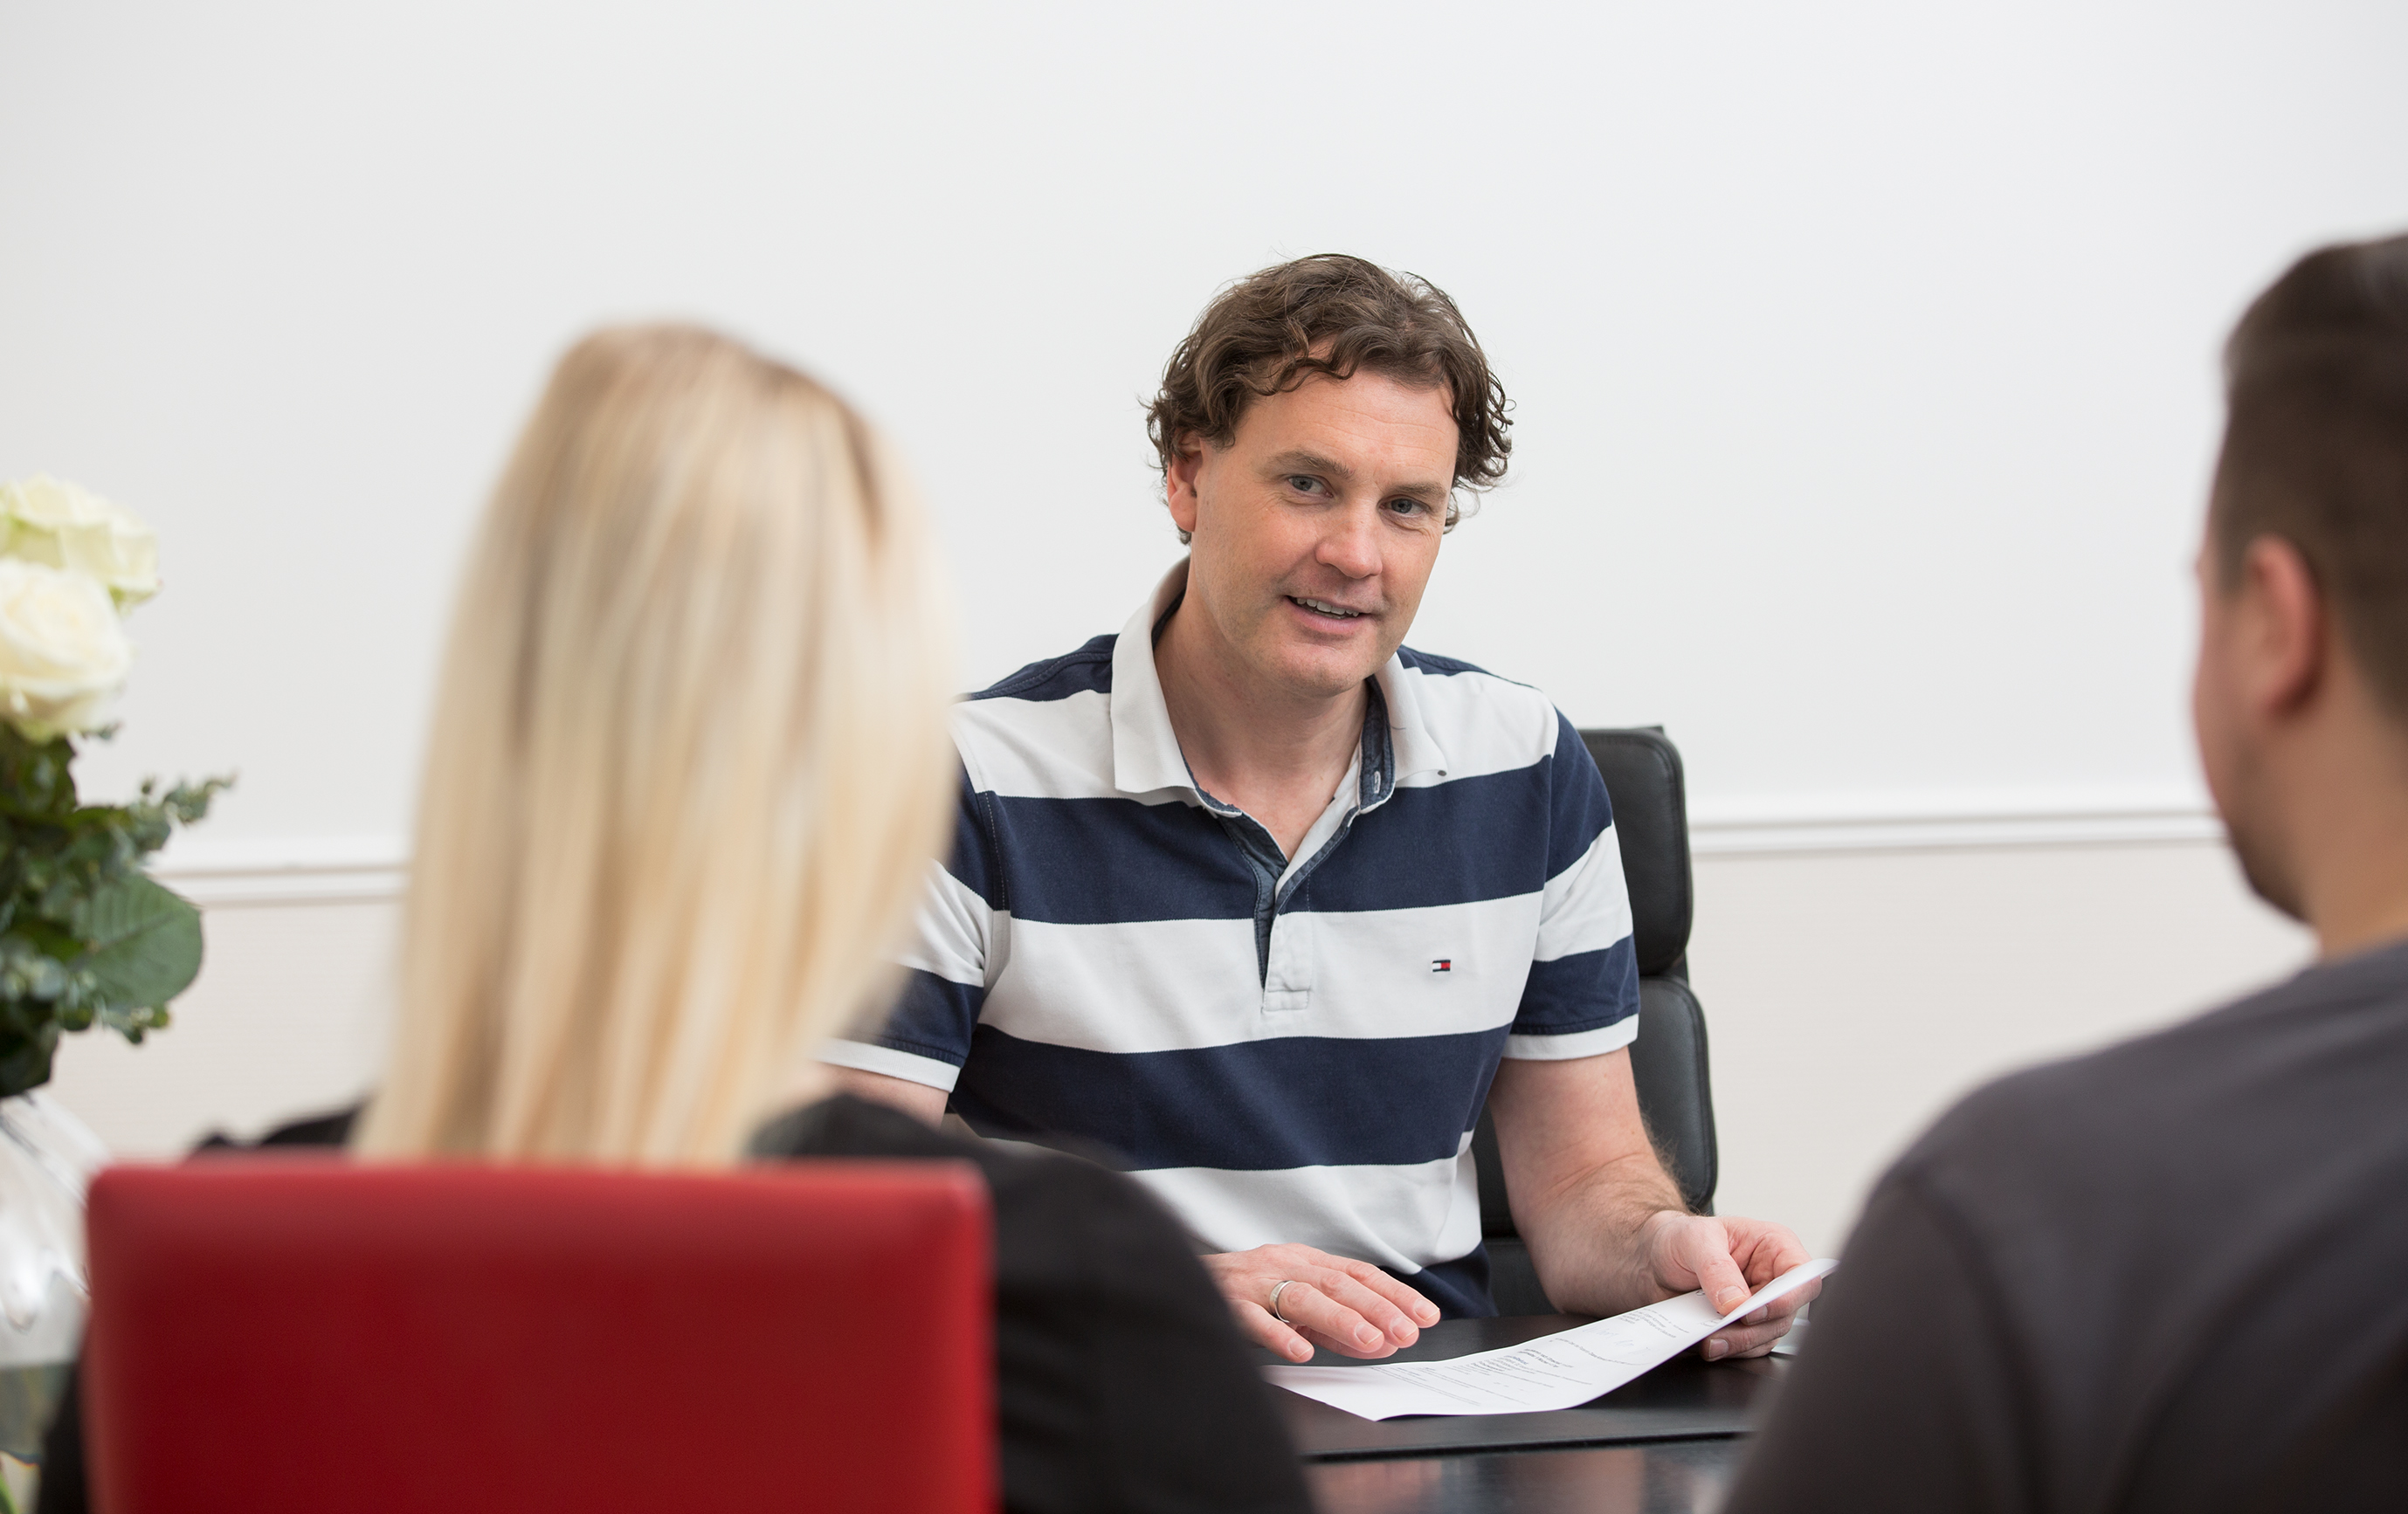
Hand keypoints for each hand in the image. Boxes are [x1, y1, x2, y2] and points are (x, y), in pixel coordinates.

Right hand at [1203, 1243, 1441, 1361]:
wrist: (1179, 1278)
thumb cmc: (1245, 1294)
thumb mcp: (1295, 1305)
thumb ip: (1336, 1326)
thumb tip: (1382, 1342)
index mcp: (1304, 1260)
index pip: (1359, 1273)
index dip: (1395, 1293)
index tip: (1426, 1315)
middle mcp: (1283, 1264)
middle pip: (1338, 1283)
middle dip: (1377, 1308)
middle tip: (1406, 1332)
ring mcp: (1254, 1282)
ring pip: (1302, 1296)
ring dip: (1340, 1319)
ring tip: (1369, 1340)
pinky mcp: (1226, 1302)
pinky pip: (1253, 1318)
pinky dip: (1279, 1334)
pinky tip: (1301, 1351)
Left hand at [1639, 1212, 1817, 1359]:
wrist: (1653, 1260)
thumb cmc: (1679, 1238)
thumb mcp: (1695, 1240)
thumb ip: (1716, 1268)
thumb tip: (1735, 1302)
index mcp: (1774, 1246)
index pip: (1803, 1276)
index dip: (1786, 1298)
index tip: (1752, 1311)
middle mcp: (1773, 1278)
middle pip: (1786, 1314)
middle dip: (1753, 1329)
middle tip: (1721, 1332)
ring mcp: (1761, 1306)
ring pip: (1768, 1336)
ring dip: (1739, 1344)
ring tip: (1710, 1341)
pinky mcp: (1744, 1327)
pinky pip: (1749, 1347)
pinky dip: (1730, 1350)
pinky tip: (1707, 1343)